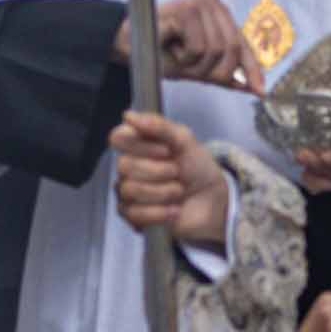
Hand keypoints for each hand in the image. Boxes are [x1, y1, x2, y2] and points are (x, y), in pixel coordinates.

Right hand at [111, 110, 234, 250]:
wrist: (212, 200)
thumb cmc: (198, 168)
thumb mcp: (185, 140)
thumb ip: (158, 126)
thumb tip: (129, 116)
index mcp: (139, 144)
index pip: (118, 138)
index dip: (141, 145)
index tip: (166, 150)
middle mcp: (130, 166)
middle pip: (123, 165)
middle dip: (157, 171)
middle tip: (177, 172)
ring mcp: (129, 191)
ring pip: (129, 189)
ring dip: (162, 192)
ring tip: (179, 191)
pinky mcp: (134, 215)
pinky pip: (134, 213)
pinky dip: (160, 212)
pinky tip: (174, 209)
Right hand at [149, 0, 260, 92]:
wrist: (128, 45)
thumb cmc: (163, 53)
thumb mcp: (199, 67)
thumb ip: (225, 73)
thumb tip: (255, 88)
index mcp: (221, 14)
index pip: (243, 44)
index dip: (252, 69)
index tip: (260, 91)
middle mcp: (214, 3)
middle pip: (232, 50)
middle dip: (214, 71)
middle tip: (191, 69)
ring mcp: (201, 3)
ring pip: (215, 51)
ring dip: (195, 65)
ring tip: (178, 55)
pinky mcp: (186, 9)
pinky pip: (198, 47)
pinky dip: (184, 57)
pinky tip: (171, 47)